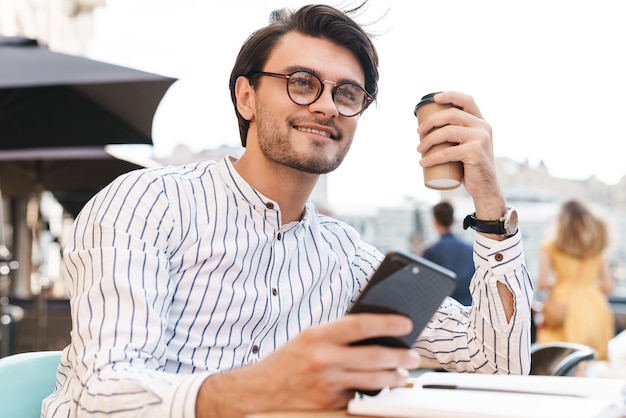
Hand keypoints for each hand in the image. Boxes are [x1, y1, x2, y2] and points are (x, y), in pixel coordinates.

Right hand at [195, 314, 420, 417]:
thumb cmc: (288, 360)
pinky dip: (375, 393)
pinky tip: (385, 389)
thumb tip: (374, 330)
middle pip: (373, 356)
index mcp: (317, 336)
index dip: (387, 323)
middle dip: (399, 356)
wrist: (262, 391)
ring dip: (394, 377)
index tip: (406, 324)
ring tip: (404, 374)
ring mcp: (327, 384)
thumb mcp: (308, 337)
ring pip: (373, 380)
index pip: (360, 325)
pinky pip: (360, 397)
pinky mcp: (330, 404)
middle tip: (412, 355)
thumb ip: (337, 333)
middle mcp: (323, 359)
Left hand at [416, 91, 505, 219]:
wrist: (485, 188)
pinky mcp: (475, 153)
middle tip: (418, 132)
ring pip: (446, 132)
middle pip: (451, 115)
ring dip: (428, 140)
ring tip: (418, 149)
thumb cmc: (470, 167)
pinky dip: (432, 158)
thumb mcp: (468, 146)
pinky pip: (447, 152)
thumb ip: (458, 135)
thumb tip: (429, 127)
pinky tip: (423, 162)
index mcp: (482, 122)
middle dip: (430, 121)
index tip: (434, 99)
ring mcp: (480, 139)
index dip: (450, 95)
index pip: (467, 100)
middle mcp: (483, 127)